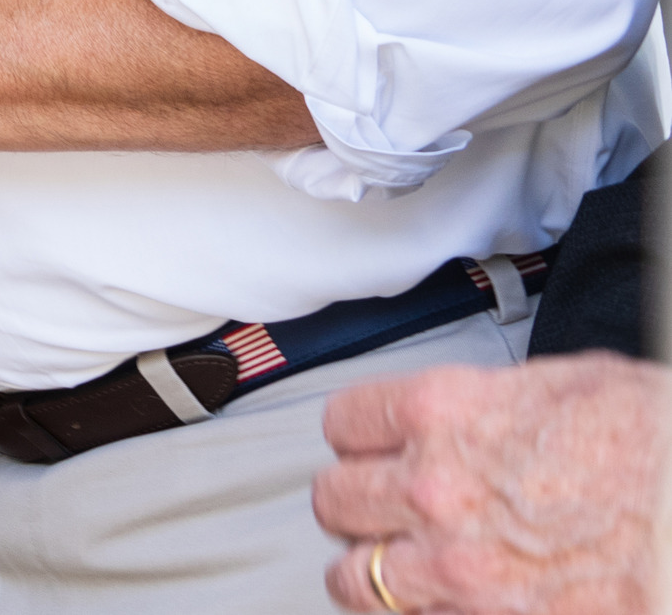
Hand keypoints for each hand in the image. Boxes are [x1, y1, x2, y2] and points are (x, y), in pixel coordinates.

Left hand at [314, 353, 667, 613]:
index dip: (362, 435)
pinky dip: (427, 614)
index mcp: (445, 413)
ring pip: (357, 577)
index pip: (343, 422)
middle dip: (358, 502)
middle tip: (380, 506)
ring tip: (398, 563)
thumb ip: (492, 401)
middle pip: (335, 500)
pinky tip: (450, 600)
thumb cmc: (658, 449)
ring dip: (374, 568)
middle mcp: (436, 489)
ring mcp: (460, 567)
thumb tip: (472, 411)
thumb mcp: (567, 384)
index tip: (371, 446)